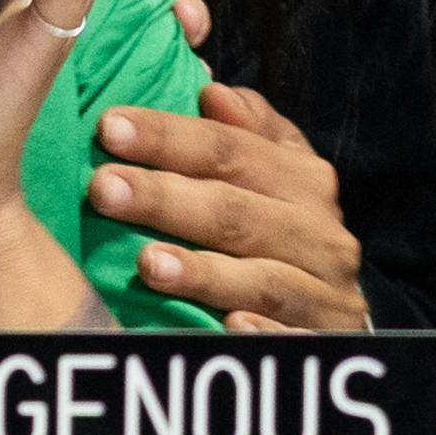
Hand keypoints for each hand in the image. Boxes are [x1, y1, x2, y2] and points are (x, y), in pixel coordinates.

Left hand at [95, 83, 366, 330]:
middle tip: (103, 190)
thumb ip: (243, 128)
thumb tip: (212, 91)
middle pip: (235, 212)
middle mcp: (320, 233)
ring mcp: (325, 293)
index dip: (168, 137)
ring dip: (204, 273)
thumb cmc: (278, 222)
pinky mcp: (322, 342)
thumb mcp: (273, 167)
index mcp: (303, 178)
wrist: (332, 304)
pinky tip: (227, 326)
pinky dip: (261, 334)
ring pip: (262, 280)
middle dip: (166, 199)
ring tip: (147, 264)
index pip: (228, 148)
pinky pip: (290, 339)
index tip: (108, 127)